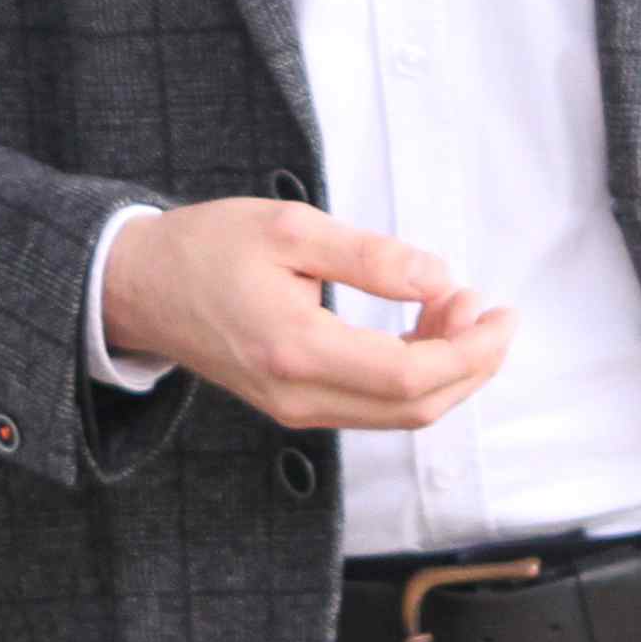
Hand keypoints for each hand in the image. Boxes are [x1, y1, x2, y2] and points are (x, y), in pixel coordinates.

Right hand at [100, 198, 509, 432]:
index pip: (409, 375)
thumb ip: (370, 256)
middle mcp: (299, 397)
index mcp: (296, 350)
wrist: (140, 287)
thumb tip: (440, 278)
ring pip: (399, 412)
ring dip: (445, 368)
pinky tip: (421, 325)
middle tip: (489, 307)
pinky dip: (413, 372)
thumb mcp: (290, 229)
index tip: (501, 312)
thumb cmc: (206, 248)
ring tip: (456, 305)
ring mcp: (297, 409)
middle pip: (415, 407)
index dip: (470, 351)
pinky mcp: (296, 405)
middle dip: (470, 362)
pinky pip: (373, 404)